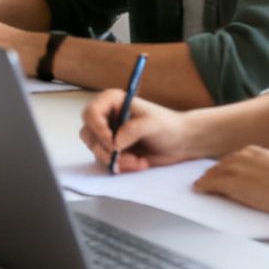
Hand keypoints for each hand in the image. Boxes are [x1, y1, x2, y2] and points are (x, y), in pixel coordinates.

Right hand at [79, 92, 193, 172]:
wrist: (180, 142)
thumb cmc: (168, 126)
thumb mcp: (152, 124)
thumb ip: (132, 130)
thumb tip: (114, 143)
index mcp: (112, 102)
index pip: (91, 113)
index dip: (98, 129)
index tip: (112, 144)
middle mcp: (106, 117)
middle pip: (88, 134)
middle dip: (106, 149)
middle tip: (125, 156)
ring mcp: (107, 134)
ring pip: (96, 150)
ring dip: (117, 160)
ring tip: (138, 161)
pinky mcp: (112, 150)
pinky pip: (106, 161)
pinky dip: (122, 166)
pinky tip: (139, 163)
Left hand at [194, 146, 268, 216]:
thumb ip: (263, 172)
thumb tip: (258, 182)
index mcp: (254, 152)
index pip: (232, 160)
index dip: (225, 169)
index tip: (220, 174)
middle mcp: (242, 156)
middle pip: (220, 166)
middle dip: (214, 175)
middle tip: (206, 182)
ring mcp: (235, 168)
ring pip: (212, 174)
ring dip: (206, 181)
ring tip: (201, 187)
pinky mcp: (231, 183)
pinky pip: (209, 184)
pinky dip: (202, 187)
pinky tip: (198, 190)